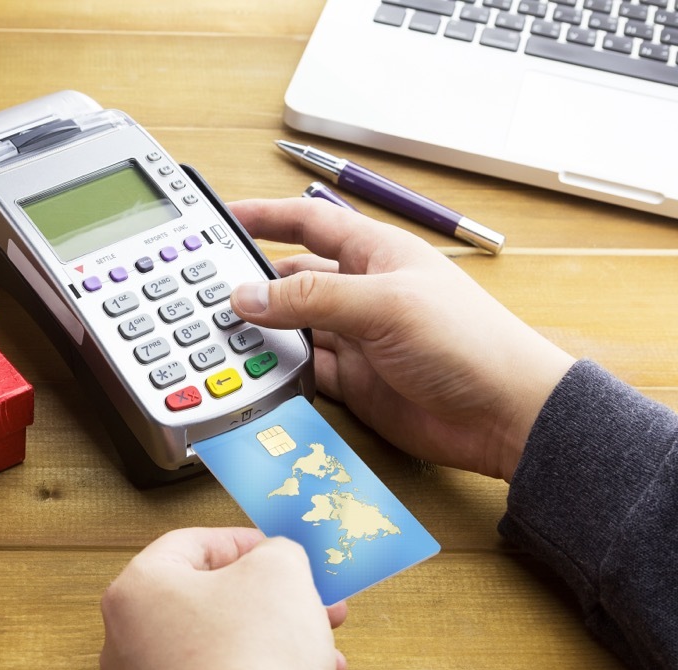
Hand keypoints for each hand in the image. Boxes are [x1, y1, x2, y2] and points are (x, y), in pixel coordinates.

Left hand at [99, 527, 347, 669]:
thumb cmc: (252, 655)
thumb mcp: (280, 572)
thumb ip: (276, 552)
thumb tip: (275, 560)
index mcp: (136, 589)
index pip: (192, 544)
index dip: (244, 542)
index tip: (279, 550)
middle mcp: (126, 639)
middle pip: (212, 603)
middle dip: (277, 604)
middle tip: (318, 606)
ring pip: (222, 650)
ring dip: (280, 647)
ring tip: (328, 660)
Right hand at [228, 198, 575, 480]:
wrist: (504, 414)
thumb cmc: (467, 343)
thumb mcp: (384, 305)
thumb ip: (311, 299)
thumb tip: (249, 295)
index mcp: (375, 254)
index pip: (309, 223)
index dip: (266, 216)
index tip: (222, 218)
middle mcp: (361, 293)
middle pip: (291, 280)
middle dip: (251, 284)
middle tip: (204, 291)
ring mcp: (356, 339)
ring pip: (291, 328)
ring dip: (260, 333)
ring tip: (219, 335)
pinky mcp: (353, 382)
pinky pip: (301, 370)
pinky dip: (276, 371)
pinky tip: (254, 372)